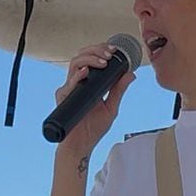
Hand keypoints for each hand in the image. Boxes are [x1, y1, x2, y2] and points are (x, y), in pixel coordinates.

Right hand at [55, 43, 135, 161]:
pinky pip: (68, 84)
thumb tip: (131, 74)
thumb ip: (119, 90)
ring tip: (103, 61)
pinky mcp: (64, 98)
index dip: (100, 50)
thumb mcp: (111, 107)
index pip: (91, 58)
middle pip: (82, 56)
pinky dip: (77, 77)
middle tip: (109, 53)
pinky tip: (86, 72)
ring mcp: (70, 89)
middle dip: (95, 50)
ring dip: (89, 58)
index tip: (113, 50)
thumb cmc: (93, 129)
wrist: (82, 145)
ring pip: (75, 64)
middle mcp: (77, 82)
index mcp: (88, 82)